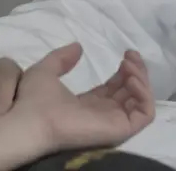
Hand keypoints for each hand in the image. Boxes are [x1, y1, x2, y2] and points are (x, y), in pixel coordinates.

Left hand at [11, 42, 155, 151]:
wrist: (30, 120)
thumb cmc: (34, 99)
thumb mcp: (46, 70)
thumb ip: (62, 58)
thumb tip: (78, 46)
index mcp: (88, 103)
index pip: (115, 88)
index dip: (124, 71)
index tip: (126, 54)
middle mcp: (103, 113)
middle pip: (131, 93)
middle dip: (136, 71)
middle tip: (130, 55)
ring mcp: (113, 122)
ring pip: (141, 102)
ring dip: (142, 80)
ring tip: (130, 64)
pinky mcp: (119, 129)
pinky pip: (144, 115)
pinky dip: (145, 96)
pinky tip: (132, 79)